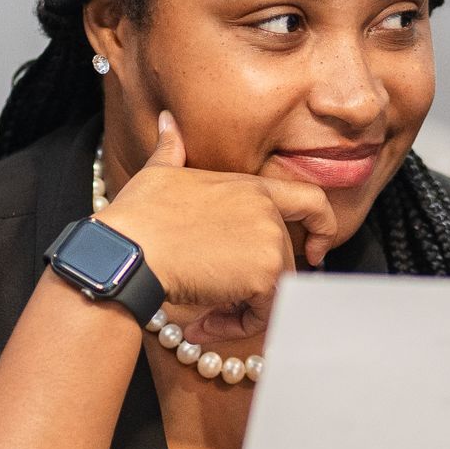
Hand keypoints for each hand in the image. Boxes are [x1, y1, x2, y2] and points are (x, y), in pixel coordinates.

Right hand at [100, 112, 335, 344]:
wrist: (127, 250)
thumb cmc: (137, 216)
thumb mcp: (158, 173)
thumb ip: (171, 148)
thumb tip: (167, 121)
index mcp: (249, 187)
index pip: (310, 200)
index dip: (321, 228)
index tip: (314, 252)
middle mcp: (266, 212)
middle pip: (284, 262)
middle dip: (253, 292)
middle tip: (216, 309)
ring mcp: (269, 242)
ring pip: (273, 291)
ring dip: (239, 314)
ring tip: (202, 321)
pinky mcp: (264, 275)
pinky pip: (264, 313)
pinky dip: (235, 327)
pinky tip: (201, 326)